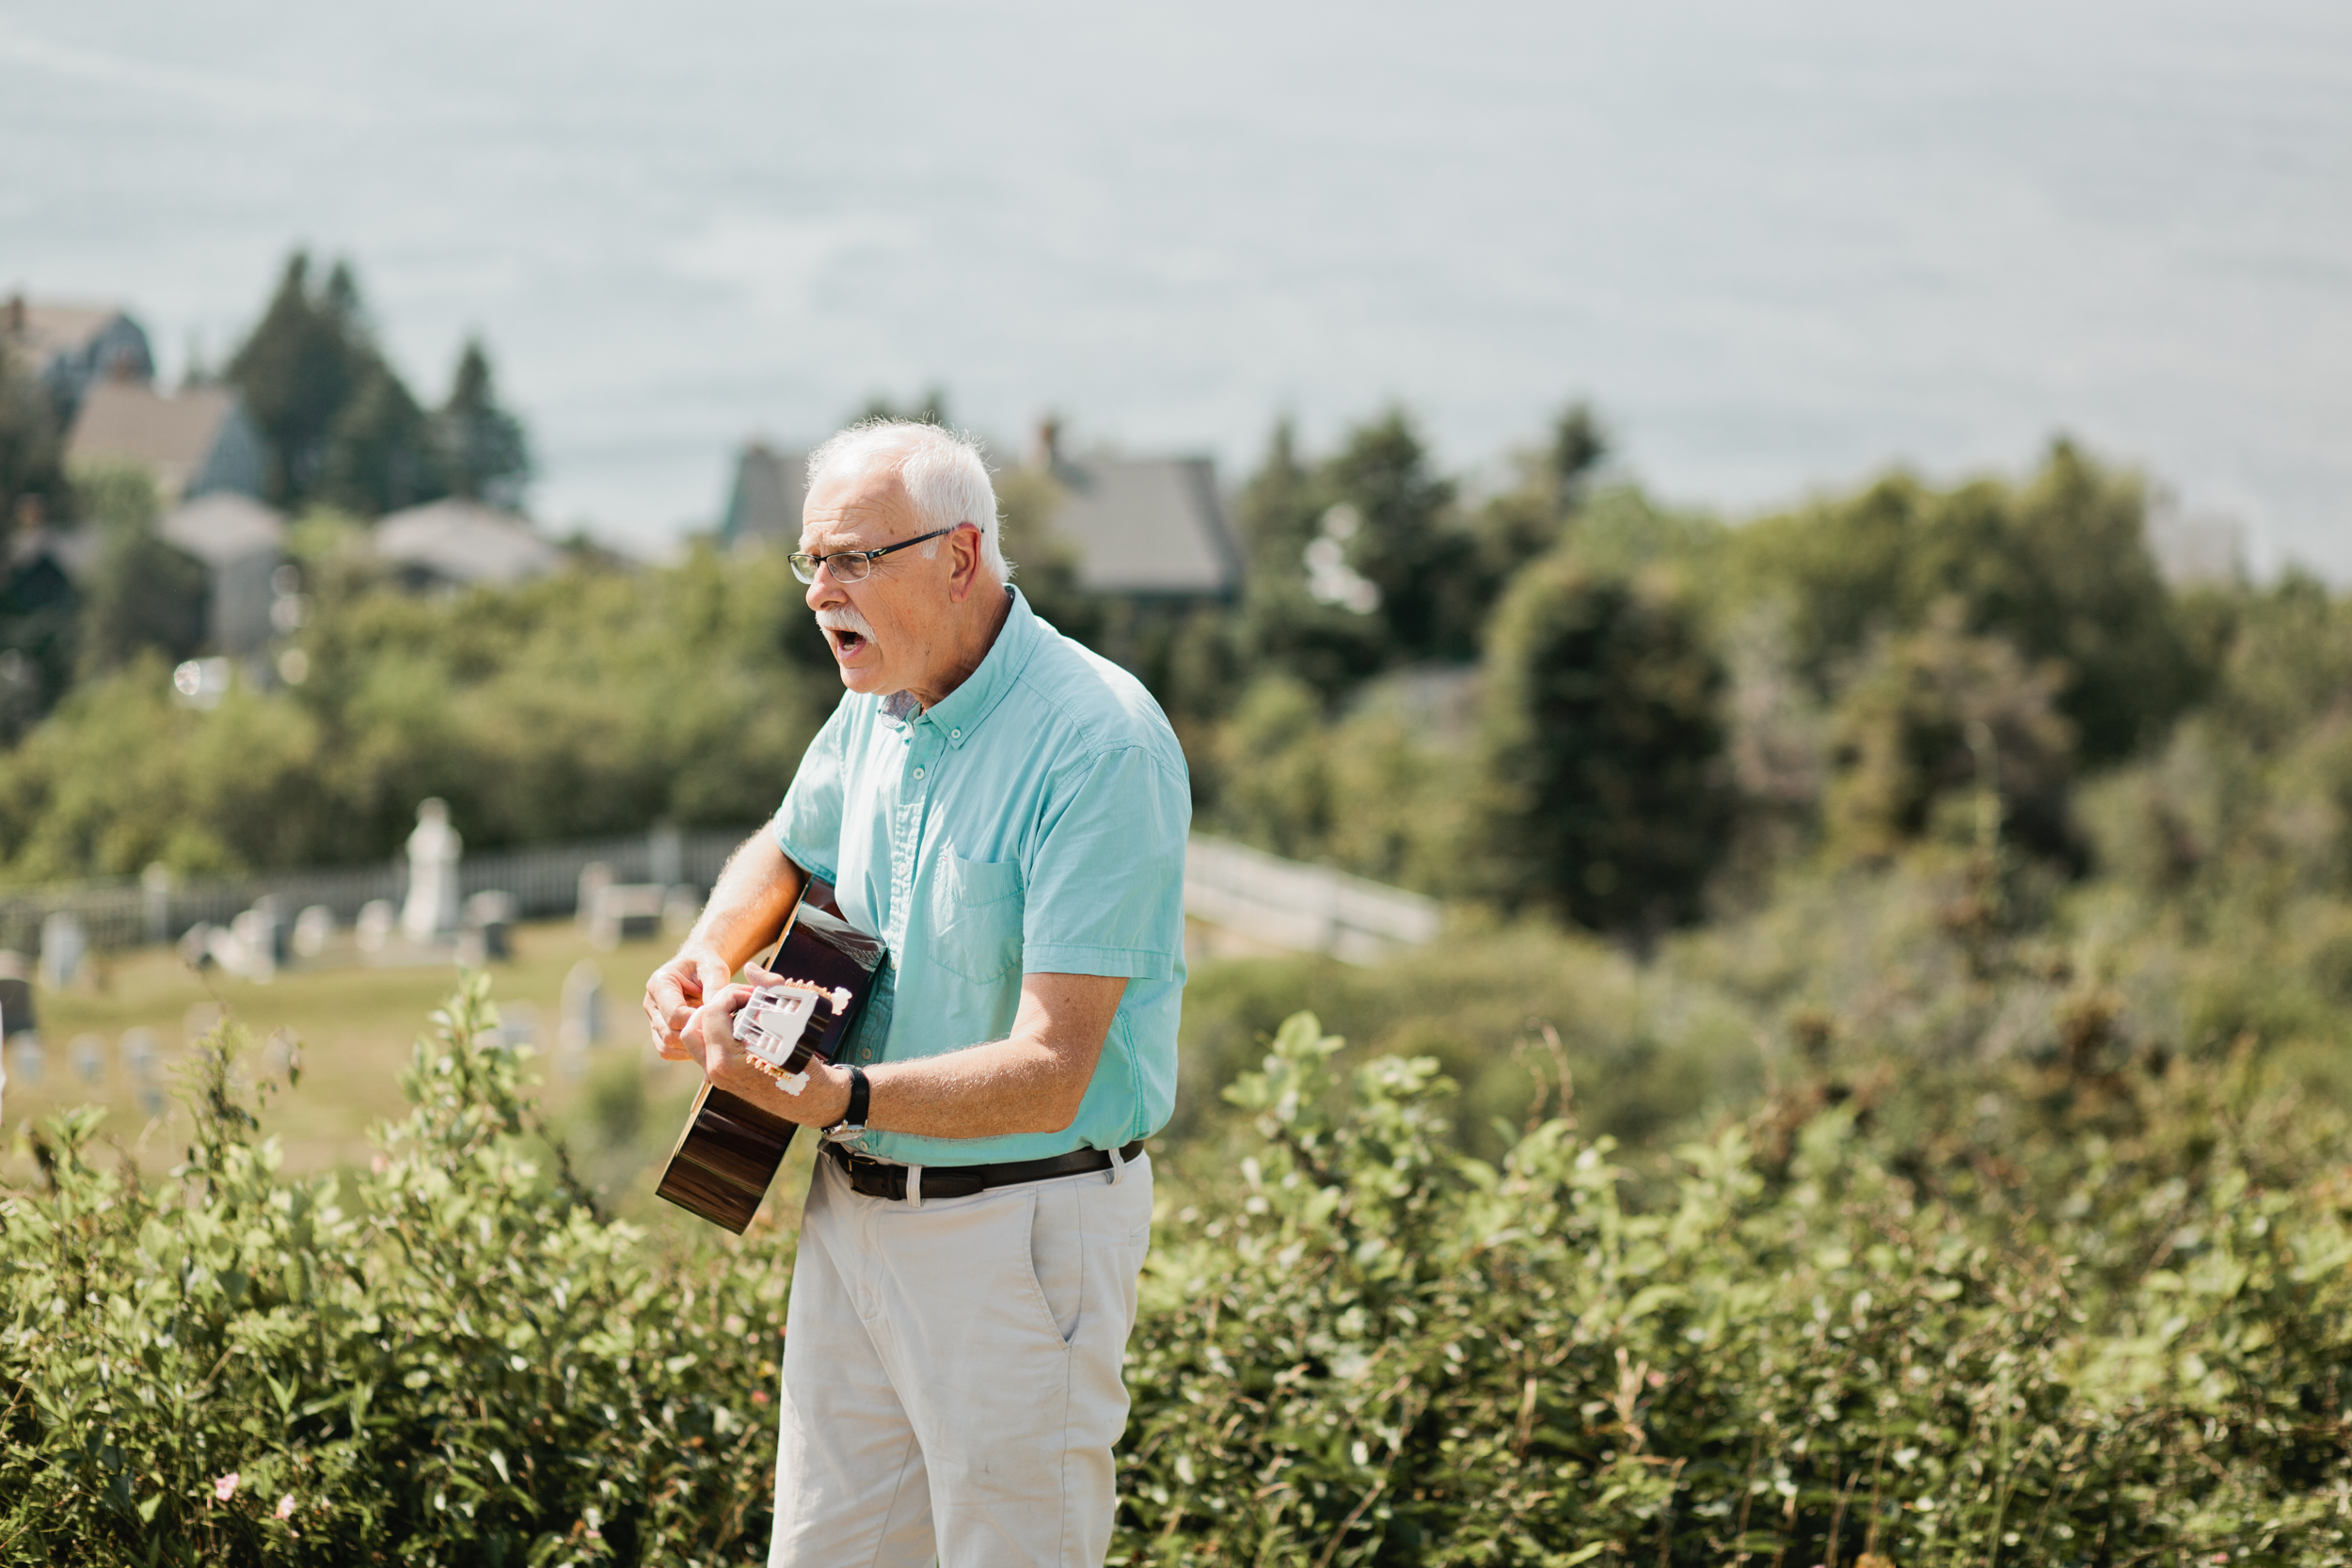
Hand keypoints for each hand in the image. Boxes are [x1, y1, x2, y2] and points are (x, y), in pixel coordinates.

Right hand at [644, 944, 735, 1060]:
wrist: (697, 966)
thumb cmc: (706, 965)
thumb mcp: (714, 969)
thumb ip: (715, 989)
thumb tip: (716, 1013)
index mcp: (660, 984)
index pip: (674, 1014)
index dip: (697, 1023)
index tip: (718, 1023)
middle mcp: (651, 1002)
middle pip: (669, 1033)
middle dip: (695, 1037)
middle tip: (719, 1036)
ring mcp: (652, 1018)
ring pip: (666, 1045)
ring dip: (690, 1048)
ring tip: (712, 1041)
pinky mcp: (658, 1030)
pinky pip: (667, 1051)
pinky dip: (685, 1053)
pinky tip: (703, 1045)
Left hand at [687, 990, 855, 1126]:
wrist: (810, 1100)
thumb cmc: (804, 1063)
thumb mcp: (793, 1023)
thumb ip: (770, 990)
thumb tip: (750, 968)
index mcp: (728, 1059)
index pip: (712, 1012)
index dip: (731, 995)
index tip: (752, 995)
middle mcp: (717, 1069)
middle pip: (694, 1024)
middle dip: (717, 1005)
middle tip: (743, 1001)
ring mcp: (716, 1076)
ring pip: (694, 1037)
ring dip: (712, 1018)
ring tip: (739, 1012)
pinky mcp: (720, 1078)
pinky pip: (705, 1048)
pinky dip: (716, 1032)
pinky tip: (741, 1026)